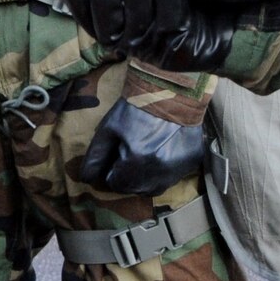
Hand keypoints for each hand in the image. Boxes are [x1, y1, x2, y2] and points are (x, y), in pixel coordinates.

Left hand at [80, 99, 209, 196]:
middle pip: (137, 190)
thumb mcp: (109, 128)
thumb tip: (86, 179)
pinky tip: (161, 152)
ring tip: (144, 156)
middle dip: (127, 178)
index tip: (114, 158)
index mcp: (137, 160)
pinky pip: (174, 177)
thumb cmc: (135, 108)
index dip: (112, 172)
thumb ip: (96, 157)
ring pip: (156, 188)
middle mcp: (160, 170)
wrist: (171, 90)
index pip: (117, 185)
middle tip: (128, 157)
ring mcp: (180, 168)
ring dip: (146, 179)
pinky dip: (164, 171)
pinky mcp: (193, 162)